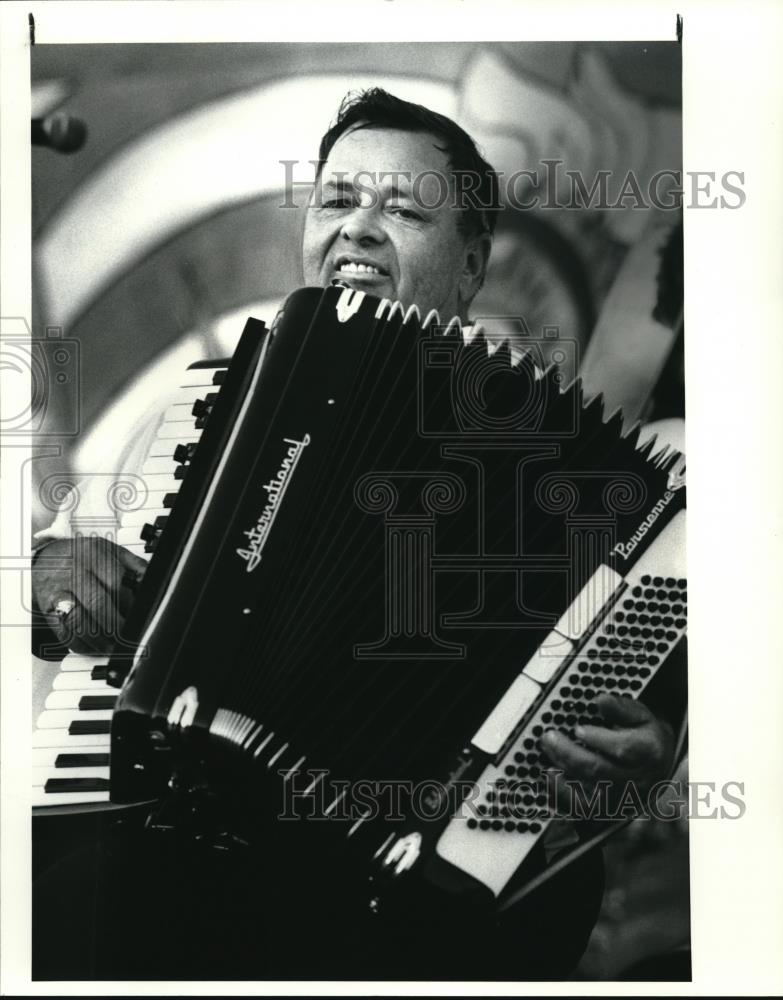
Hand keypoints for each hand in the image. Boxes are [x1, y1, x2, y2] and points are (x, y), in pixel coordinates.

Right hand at [32, 536, 146, 654]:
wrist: (46, 557)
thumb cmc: (84, 556)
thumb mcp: (110, 550)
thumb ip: (133, 563)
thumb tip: (154, 580)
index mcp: (94, 555)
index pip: (115, 581)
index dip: (129, 602)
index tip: (141, 615)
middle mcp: (74, 573)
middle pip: (98, 603)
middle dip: (117, 625)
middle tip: (130, 637)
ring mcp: (59, 592)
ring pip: (80, 621)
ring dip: (100, 640)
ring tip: (114, 647)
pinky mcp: (48, 610)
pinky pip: (64, 632)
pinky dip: (81, 645)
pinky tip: (94, 647)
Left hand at [540, 693, 674, 817]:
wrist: (658, 768)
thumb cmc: (645, 738)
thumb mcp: (641, 716)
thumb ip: (621, 708)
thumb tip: (600, 700)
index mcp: (648, 752)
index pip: (623, 749)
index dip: (598, 740)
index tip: (578, 729)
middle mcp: (636, 779)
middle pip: (599, 769)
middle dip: (570, 752)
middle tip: (550, 736)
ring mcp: (620, 796)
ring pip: (587, 784)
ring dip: (563, 765)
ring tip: (547, 746)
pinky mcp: (606, 808)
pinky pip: (580, 804)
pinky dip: (561, 790)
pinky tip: (550, 773)